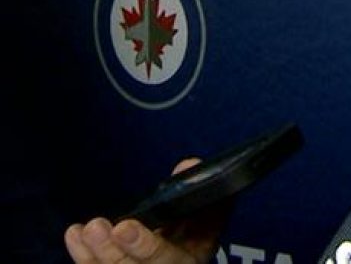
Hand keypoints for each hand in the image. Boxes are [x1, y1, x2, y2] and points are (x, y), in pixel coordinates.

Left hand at [63, 159, 227, 263]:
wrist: (183, 258)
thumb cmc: (196, 235)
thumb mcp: (206, 217)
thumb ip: (197, 192)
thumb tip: (189, 165)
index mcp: (188, 259)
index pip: (167, 258)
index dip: (144, 245)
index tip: (123, 227)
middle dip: (112, 250)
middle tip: (94, 227)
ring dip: (93, 252)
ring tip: (82, 229)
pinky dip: (83, 255)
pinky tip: (74, 234)